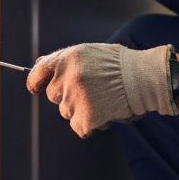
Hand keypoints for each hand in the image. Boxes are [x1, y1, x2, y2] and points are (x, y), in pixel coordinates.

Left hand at [26, 43, 176, 137]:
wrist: (144, 80)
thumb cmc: (121, 65)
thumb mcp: (91, 52)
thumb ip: (66, 60)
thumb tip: (41, 65)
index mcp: (67, 58)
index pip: (39, 71)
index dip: (35, 82)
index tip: (34, 88)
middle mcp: (67, 78)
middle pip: (54, 95)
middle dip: (67, 95)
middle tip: (90, 91)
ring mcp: (75, 100)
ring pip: (67, 112)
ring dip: (81, 110)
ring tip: (104, 100)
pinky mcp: (85, 119)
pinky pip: (79, 127)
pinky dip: (90, 124)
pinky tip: (106, 113)